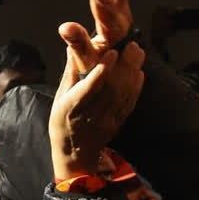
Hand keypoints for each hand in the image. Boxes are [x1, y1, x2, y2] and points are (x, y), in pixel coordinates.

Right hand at [49, 41, 145, 179]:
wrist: (75, 153)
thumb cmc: (62, 121)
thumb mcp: (59, 98)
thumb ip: (70, 74)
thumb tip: (72, 49)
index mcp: (72, 107)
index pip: (90, 87)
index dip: (102, 70)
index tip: (112, 52)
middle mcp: (90, 115)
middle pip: (112, 89)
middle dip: (125, 66)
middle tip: (133, 46)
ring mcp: (106, 121)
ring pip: (123, 95)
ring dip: (133, 73)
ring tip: (138, 54)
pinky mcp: (116, 124)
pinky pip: (128, 104)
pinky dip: (136, 88)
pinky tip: (139, 73)